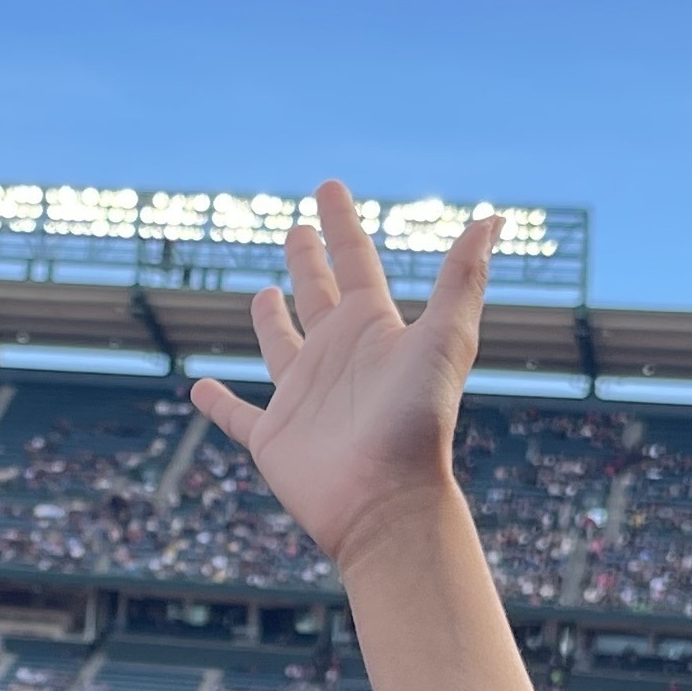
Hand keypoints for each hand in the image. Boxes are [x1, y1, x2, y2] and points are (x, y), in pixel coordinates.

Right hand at [188, 183, 499, 574]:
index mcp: (373, 330)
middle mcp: (338, 359)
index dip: (341, 223)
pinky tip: (199, 389)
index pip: (354, 261)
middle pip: (319, 298)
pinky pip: (239, 416)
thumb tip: (492, 220)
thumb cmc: (418, 421)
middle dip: (309, 262)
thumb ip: (462, 279)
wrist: (388, 502)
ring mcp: (304, 399)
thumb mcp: (444, 340)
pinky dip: (219, 404)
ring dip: (271, 321)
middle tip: (297, 229)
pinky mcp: (274, 439)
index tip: (329, 187)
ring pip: (281, 348)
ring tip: (263, 294)